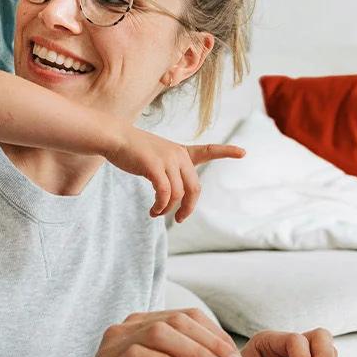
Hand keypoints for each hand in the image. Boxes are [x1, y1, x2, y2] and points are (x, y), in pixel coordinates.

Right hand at [76, 309, 245, 356]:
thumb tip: (226, 355)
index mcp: (143, 325)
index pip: (186, 316)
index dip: (216, 333)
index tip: (235, 356)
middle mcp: (127, 329)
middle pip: (176, 321)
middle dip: (212, 343)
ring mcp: (115, 347)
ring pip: (159, 334)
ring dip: (195, 352)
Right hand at [106, 126, 244, 220]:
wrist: (113, 137)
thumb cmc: (130, 149)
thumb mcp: (154, 156)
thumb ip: (166, 171)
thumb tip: (169, 196)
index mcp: (180, 152)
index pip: (207, 151)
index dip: (226, 152)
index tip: (243, 152)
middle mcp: (178, 155)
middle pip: (194, 188)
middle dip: (188, 208)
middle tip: (179, 219)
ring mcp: (167, 160)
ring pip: (178, 194)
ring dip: (168, 209)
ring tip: (156, 213)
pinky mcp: (154, 167)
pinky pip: (164, 194)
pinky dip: (161, 206)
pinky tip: (153, 210)